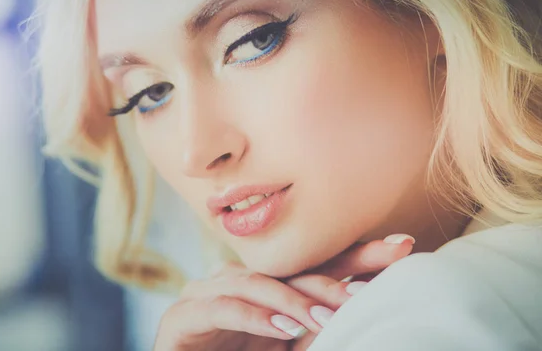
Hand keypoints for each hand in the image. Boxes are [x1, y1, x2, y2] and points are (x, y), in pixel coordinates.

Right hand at [152, 234, 414, 350]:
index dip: (356, 255)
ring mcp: (208, 291)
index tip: (402, 245)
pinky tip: (283, 328)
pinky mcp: (184, 314)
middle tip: (381, 269)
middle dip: (338, 270)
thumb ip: (314, 327)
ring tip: (330, 317)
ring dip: (295, 301)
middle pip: (292, 267)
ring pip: (258, 283)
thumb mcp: (285, 345)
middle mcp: (238, 278)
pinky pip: (225, 308)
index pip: (315, 266)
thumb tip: (359, 310)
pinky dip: (256, 318)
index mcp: (264, 285)